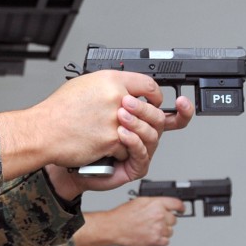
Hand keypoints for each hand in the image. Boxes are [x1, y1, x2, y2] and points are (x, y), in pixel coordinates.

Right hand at [0, 71, 179, 187]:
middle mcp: (116, 97)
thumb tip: (123, 89)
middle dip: (149, 120)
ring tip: (122, 137)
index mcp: (110, 80)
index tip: (154, 101)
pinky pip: (127, 148)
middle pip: (150, 110)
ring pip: (141, 131)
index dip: (155, 95)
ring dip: (134, 137)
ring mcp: (115, 120)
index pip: (148, 83)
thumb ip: (108, 86)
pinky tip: (105, 147)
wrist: (42, 132)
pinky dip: (118, 151)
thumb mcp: (83, 85)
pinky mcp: (112, 140)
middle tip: (144, 124)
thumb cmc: (57, 111)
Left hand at [38, 90, 194, 199]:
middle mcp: (143, 134)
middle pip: (162, 121)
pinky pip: (141, 154)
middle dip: (146, 109)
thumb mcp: (101, 97)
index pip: (171, 113)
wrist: (62, 148)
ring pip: (153, 136)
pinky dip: (133, 141)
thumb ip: (120, 88)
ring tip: (120, 116)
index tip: (181, 99)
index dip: (182, 108)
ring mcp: (139, 150)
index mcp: (141, 118)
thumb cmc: (78, 126)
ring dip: (137, 123)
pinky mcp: (133, 166)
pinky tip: (121, 134)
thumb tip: (136, 78)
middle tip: (127, 102)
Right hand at [74, 195, 184, 245]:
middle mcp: (160, 216)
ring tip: (151, 230)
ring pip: (170, 231)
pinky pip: (166, 242)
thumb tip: (162, 205)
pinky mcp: (156, 240)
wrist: (114, 228)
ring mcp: (159, 229)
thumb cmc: (122, 215)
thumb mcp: (139, 201)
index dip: (181, 207)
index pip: (177, 204)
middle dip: (167, 221)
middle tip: (157, 222)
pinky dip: (160, 241)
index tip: (181, 209)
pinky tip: (152, 237)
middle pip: (174, 219)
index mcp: (156, 204)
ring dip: (163, 231)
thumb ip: (154, 202)